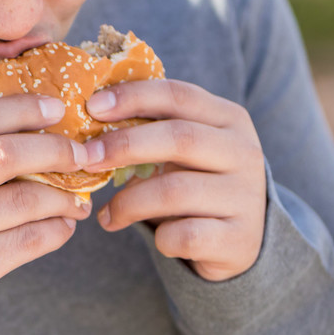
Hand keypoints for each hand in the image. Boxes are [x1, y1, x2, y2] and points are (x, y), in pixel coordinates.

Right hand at [0, 95, 93, 331]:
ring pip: (22, 201)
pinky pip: (24, 243)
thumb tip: (7, 124)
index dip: (19, 109)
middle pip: (3, 156)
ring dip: (63, 196)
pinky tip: (63, 226)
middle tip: (82, 151)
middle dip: (54, 149)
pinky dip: (54, 231)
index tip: (54, 107)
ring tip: (78, 197)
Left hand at [84, 80, 266, 281]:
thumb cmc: (199, 180)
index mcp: (228, 119)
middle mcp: (244, 152)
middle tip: (87, 159)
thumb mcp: (186, 147)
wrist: (243, 236)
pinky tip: (155, 239)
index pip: (178, 95)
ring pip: (175, 191)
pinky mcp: (239, 238)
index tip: (91, 107)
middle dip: (124, 145)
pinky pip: (185, 235)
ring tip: (107, 215)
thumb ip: (152, 128)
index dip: (132, 97)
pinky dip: (160, 238)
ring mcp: (245, 196)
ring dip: (129, 202)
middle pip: (179, 138)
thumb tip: (90, 118)